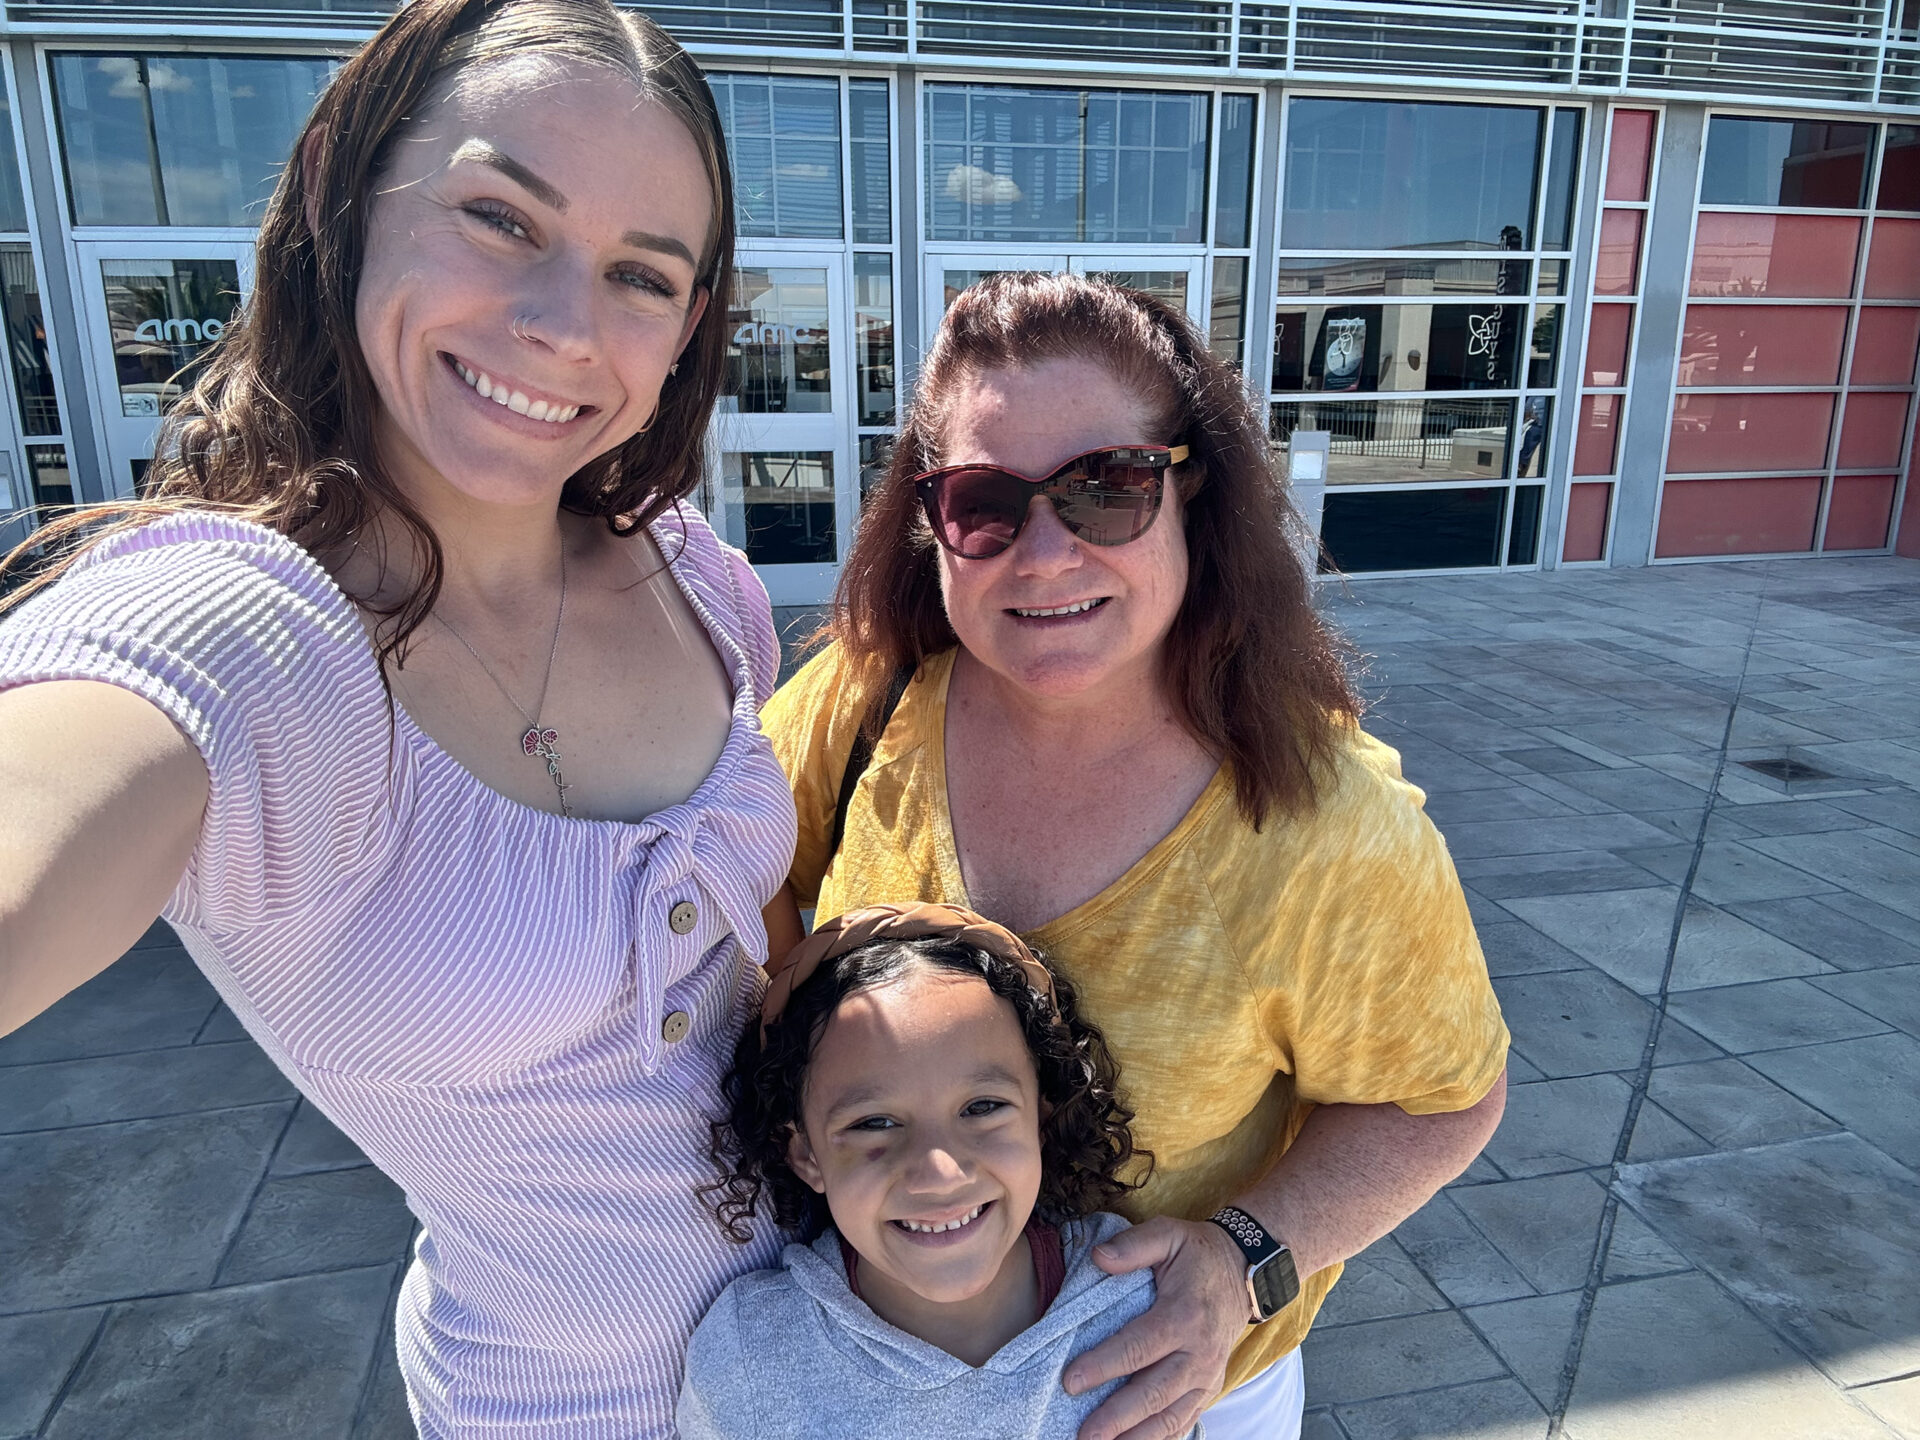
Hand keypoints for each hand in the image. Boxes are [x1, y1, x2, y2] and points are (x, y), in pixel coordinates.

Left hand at [1064, 1216, 1248, 1439]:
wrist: (1244, 1270)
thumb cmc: (1197, 1253)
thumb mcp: (1168, 1234)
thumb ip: (1134, 1246)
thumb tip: (1098, 1258)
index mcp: (1183, 1316)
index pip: (1138, 1347)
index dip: (1103, 1365)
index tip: (1071, 1381)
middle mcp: (1198, 1353)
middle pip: (1154, 1392)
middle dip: (1117, 1417)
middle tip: (1085, 1434)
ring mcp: (1206, 1375)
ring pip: (1170, 1415)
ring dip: (1137, 1436)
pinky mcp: (1209, 1388)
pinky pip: (1185, 1420)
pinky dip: (1162, 1437)